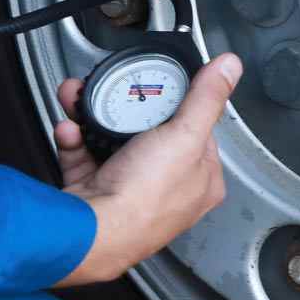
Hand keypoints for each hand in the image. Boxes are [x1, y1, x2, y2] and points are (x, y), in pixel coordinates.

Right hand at [50, 53, 242, 286]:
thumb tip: (229, 68)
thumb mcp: (185, 136)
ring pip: (111, 141)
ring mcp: (128, 191)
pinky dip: (74, 139)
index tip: (163, 83)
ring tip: (82, 99)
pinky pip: (83, 156)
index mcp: (200, 180)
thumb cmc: (145, 199)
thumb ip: (206, 98)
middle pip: (149, 132)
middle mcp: (166, 189)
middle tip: (114, 88)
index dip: (182, 104)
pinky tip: (71, 130)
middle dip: (124, 105)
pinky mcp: (96, 192)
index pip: (198, 130)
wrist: (92, 232)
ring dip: (93, 117)